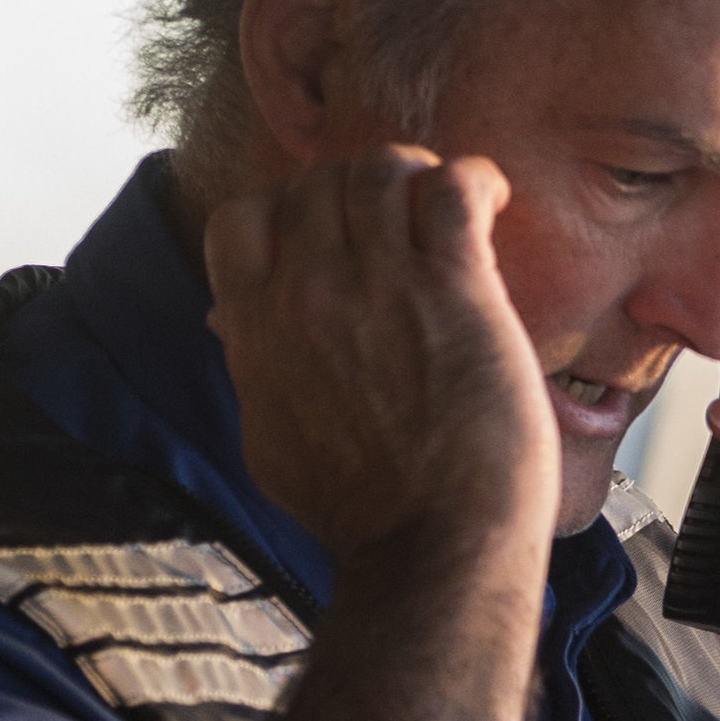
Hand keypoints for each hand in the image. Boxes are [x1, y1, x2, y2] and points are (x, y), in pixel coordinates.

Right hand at [206, 150, 560, 566]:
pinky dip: (473, 179)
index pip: (241, 216)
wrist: (432, 551)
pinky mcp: (453, 288)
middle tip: (399, 219)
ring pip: (381, 169)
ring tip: (442, 209)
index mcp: (256, 327)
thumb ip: (253, 368)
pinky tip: (490, 203)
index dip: (285, 209)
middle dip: (357, 189)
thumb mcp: (269, 440)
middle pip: (317, 182)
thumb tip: (229, 323)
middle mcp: (307, 293)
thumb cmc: (360, 513)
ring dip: (414, 178)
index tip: (324, 233)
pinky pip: (453, 188)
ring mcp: (379, 284)